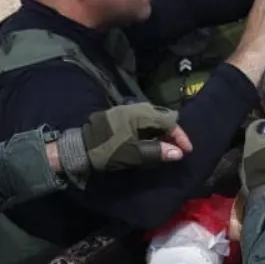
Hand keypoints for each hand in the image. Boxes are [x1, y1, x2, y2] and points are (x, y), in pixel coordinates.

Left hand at [74, 104, 190, 173]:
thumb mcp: (133, 154)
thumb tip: (178, 153)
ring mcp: (126, 112)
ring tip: (166, 149)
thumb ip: (156, 152)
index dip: (180, 136)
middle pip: (162, 118)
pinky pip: (143, 123)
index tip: (186, 151)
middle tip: (177, 151)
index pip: (169, 120)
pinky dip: (151, 134)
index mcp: (139, 113)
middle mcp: (135, 109)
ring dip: (162, 134)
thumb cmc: (106, 151)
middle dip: (172, 134)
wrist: (78, 150)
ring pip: (153, 120)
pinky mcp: (120, 119)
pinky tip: (151, 144)